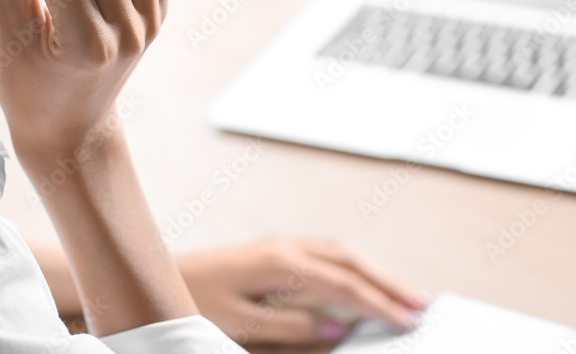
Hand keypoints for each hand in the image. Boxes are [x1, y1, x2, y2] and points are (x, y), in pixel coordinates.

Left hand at [177, 239, 429, 345]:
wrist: (152, 276)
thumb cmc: (190, 301)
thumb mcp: (239, 323)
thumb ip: (290, 326)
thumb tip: (336, 328)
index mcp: (279, 263)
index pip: (343, 284)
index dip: (380, 304)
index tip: (410, 320)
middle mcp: (282, 248)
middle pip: (348, 260)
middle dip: (387, 281)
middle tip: (423, 304)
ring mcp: (275, 246)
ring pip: (337, 252)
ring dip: (370, 270)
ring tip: (401, 293)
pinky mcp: (268, 253)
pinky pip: (320, 254)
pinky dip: (347, 266)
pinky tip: (356, 281)